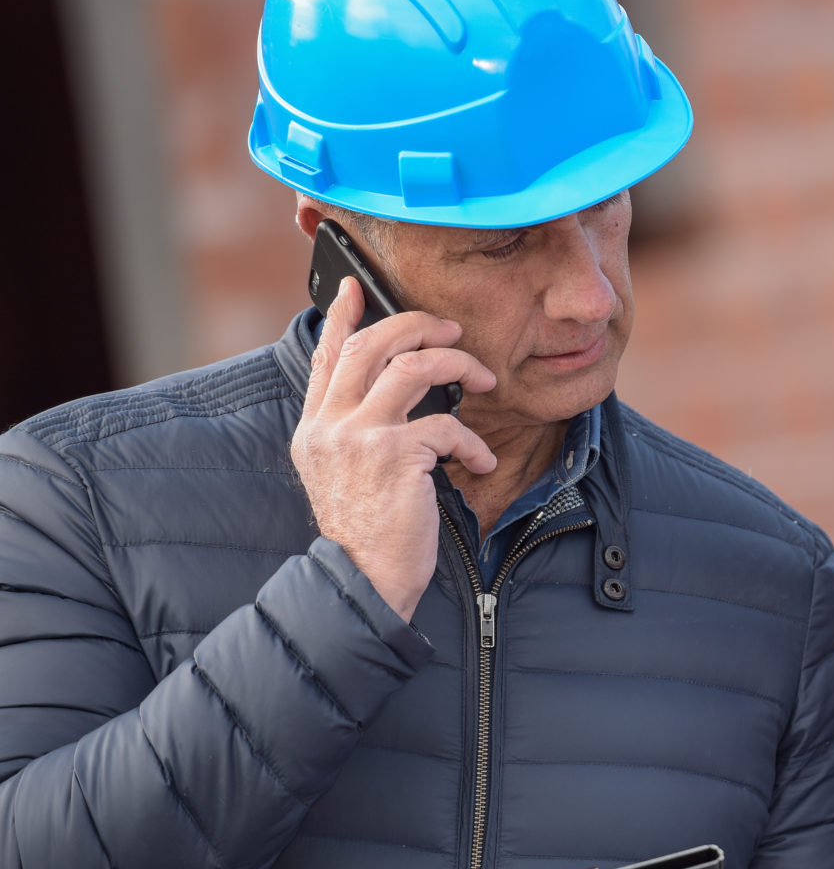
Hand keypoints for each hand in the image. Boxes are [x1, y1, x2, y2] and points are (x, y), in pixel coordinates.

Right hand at [291, 279, 496, 620]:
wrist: (361, 581)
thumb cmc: (366, 533)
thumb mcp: (346, 474)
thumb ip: (357, 431)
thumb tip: (394, 392)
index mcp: (315, 427)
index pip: (326, 356)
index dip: (341, 316)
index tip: (355, 287)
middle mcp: (330, 425)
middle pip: (371, 344)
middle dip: (418, 326)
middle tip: (452, 330)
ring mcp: (359, 437)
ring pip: (414, 367)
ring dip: (459, 365)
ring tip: (484, 379)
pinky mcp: (396, 455)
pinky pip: (447, 424)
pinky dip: (472, 441)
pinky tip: (481, 460)